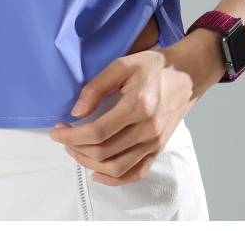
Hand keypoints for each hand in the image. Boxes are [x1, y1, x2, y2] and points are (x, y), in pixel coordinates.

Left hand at [49, 31, 222, 185]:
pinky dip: (115, 179)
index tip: (57, 130)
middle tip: (63, 137)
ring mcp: (154, 142)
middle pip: (104, 151)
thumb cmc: (155, 66)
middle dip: (77, 147)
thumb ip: (97, 87)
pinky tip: (98, 173)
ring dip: (90, 163)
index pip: (98, 131)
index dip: (73, 135)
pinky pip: (136, 173)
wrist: (187, 74)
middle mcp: (147, 129)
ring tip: (75, 150)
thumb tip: (77, 111)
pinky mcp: (158, 148)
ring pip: (117, 166)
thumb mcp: (122, 65)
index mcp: (138, 105)